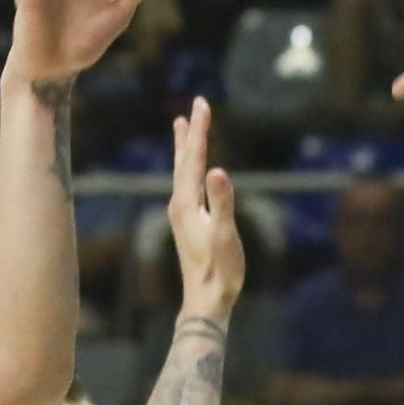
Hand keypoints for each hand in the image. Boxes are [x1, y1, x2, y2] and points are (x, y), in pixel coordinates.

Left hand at [169, 95, 243, 316]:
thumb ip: (221, 202)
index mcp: (187, 202)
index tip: (202, 103)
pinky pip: (186, 186)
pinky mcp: (187, 224)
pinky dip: (188, 169)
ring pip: (182, 173)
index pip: (193, 158)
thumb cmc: (219, 270)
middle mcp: (179, 204)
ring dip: (184, 150)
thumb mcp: (224, 234)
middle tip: (192, 107)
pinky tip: (191, 173)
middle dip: (189, 133)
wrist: (206, 301)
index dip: (199, 130)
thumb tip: (217, 171)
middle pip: (183, 161)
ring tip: (182, 130)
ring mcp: (181, 215)